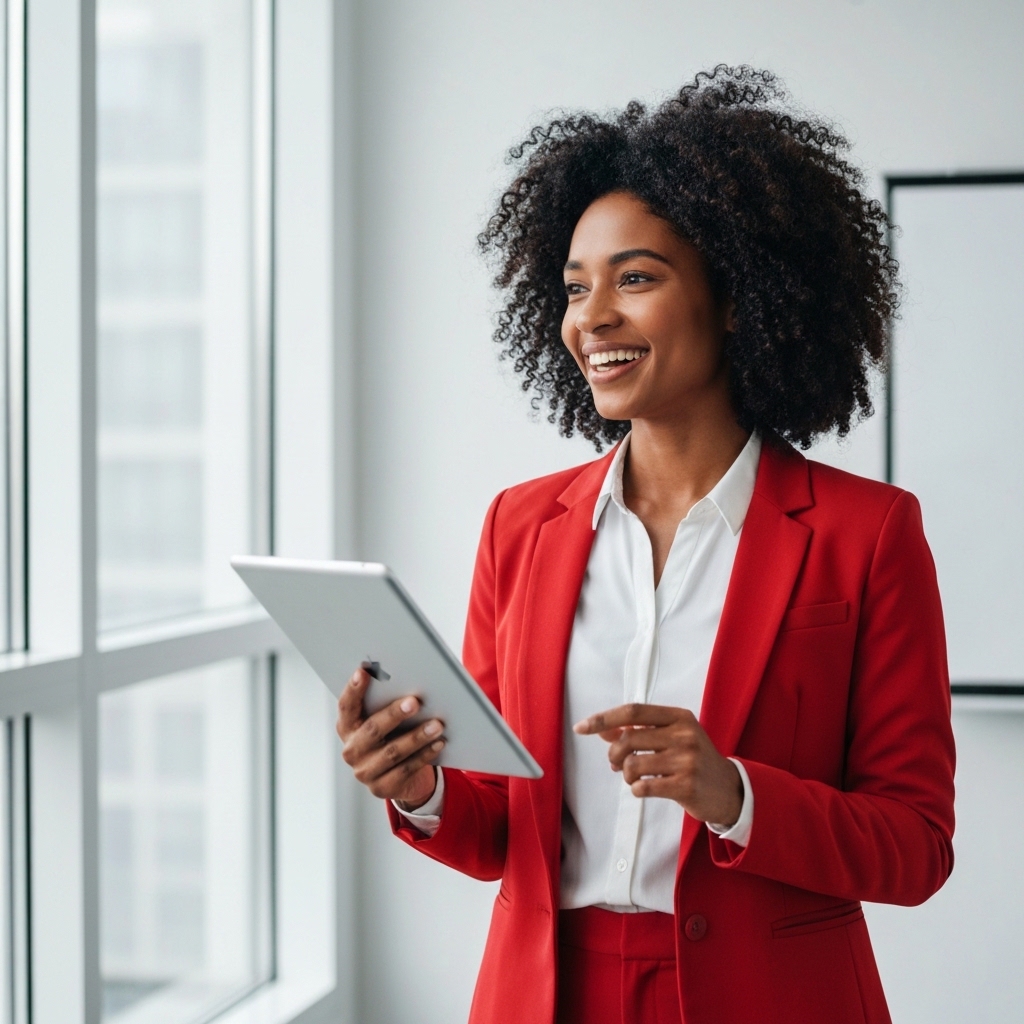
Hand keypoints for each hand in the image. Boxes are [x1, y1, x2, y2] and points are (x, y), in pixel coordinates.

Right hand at [336, 667, 444, 809]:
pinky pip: (406, 769)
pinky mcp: (382, 788)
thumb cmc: (393, 736)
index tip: (364, 671)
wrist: (400, 777)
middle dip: (394, 714)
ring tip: (437, 724)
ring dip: (417, 736)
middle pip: (372, 729)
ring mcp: (365, 772)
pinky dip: (425, 754)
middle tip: (415, 701)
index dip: (353, 689)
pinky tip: (439, 743)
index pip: (346, 706)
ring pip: (393, 752)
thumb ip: (386, 702)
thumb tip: (406, 677)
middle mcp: (352, 750)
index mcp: (347, 728)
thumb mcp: (385, 720)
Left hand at [574, 703, 741, 825]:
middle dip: (613, 755)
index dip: (604, 719)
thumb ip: (638, 732)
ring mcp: (687, 760)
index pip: (633, 712)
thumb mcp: (671, 737)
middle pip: (628, 739)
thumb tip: (602, 730)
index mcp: (679, 716)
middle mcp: (684, 734)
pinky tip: (643, 789)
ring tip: (634, 778)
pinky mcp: (686, 786)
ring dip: (625, 775)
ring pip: (633, 765)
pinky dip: (636, 789)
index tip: (581, 727)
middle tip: (615, 765)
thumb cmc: (693, 759)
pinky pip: (643, 787)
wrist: (728, 789)